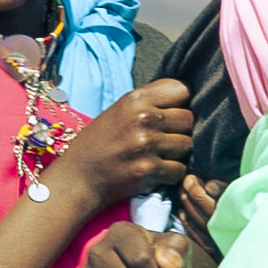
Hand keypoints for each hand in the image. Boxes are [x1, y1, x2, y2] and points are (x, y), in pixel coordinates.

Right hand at [68, 78, 195, 208]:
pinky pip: (179, 170)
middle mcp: (143, 118)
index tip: (170, 113)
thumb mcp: (119, 110)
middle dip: (180, 130)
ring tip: (158, 156)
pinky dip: (171, 174)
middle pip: (189, 119)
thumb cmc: (100, 143)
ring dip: (177, 153)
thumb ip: (150, 101)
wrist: (79, 177)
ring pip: (187, 145)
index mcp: (135, 99)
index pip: (182, 90)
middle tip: (164, 139)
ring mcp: (146, 145)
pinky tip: (154, 172)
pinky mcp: (148, 170)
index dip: (180, 103)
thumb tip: (186, 97)